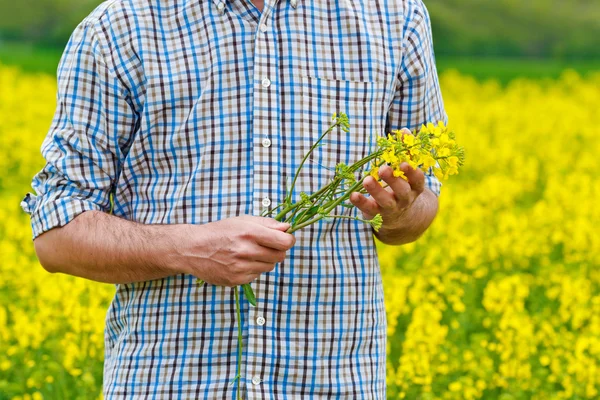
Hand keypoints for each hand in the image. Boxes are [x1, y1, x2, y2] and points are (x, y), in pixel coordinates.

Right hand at [173, 216, 295, 286]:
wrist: (193, 249)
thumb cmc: (220, 232)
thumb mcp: (242, 220)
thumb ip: (267, 224)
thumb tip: (287, 228)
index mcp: (249, 232)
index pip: (284, 242)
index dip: (288, 240)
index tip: (286, 239)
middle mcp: (246, 251)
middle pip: (280, 256)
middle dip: (277, 250)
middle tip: (267, 246)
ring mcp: (241, 267)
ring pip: (269, 267)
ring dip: (265, 260)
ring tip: (250, 253)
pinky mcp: (236, 280)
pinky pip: (257, 275)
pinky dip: (253, 269)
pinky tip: (241, 262)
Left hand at [349, 129, 425, 231]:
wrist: (399, 217)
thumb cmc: (401, 185)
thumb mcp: (405, 171)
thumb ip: (405, 151)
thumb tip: (404, 131)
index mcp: (415, 187)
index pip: (417, 180)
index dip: (412, 172)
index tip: (404, 164)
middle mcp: (405, 199)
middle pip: (402, 191)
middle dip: (393, 180)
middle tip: (383, 169)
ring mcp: (392, 209)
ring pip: (385, 202)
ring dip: (376, 190)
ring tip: (366, 179)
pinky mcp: (378, 215)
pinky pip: (369, 210)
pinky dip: (360, 202)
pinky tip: (353, 195)